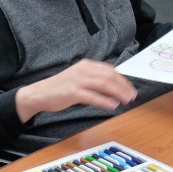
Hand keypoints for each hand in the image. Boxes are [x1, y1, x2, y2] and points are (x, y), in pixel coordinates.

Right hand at [15, 59, 136, 119]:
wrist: (40, 93)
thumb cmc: (60, 87)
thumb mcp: (78, 78)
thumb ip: (93, 79)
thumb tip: (112, 87)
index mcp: (85, 65)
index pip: (109, 70)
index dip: (122, 79)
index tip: (130, 88)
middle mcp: (83, 70)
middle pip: (109, 77)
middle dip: (123, 86)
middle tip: (132, 95)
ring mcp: (78, 81)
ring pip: (104, 85)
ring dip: (118, 93)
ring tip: (126, 100)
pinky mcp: (73, 92)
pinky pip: (93, 97)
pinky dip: (105, 101)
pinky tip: (112, 105)